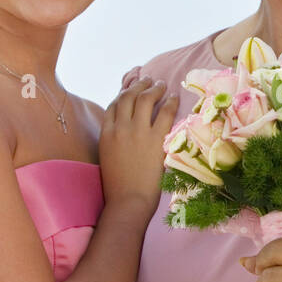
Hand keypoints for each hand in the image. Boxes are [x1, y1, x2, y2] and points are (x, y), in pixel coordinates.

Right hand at [101, 75, 178, 213]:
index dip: (123, 94)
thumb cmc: (119, 187)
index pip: (113, 105)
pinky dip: (171, 102)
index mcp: (106, 134)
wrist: (128, 200)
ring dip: (154, 88)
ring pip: (145, 99)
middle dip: (138, 85)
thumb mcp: (108, 158)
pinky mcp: (155, 139)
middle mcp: (120, 128)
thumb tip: (125, 130)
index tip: (132, 89)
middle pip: (127, 96)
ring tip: (161, 84)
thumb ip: (114, 141)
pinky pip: (165, 113)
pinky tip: (174, 97)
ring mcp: (137, 132)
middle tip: (148, 80)